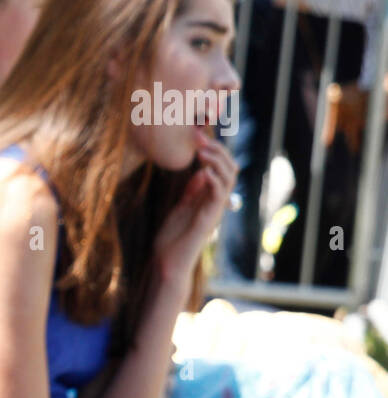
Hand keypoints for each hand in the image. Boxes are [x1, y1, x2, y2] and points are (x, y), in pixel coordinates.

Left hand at [152, 133, 237, 278]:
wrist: (168, 261)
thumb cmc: (173, 237)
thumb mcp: (181, 207)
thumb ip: (192, 191)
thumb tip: (200, 173)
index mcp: (209, 197)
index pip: (221, 168)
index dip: (214, 150)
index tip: (197, 136)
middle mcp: (216, 202)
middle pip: (229, 169)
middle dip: (218, 150)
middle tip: (200, 137)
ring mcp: (213, 211)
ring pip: (228, 179)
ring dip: (216, 162)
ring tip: (201, 152)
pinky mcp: (207, 220)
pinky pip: (218, 196)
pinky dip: (213, 181)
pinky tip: (203, 171)